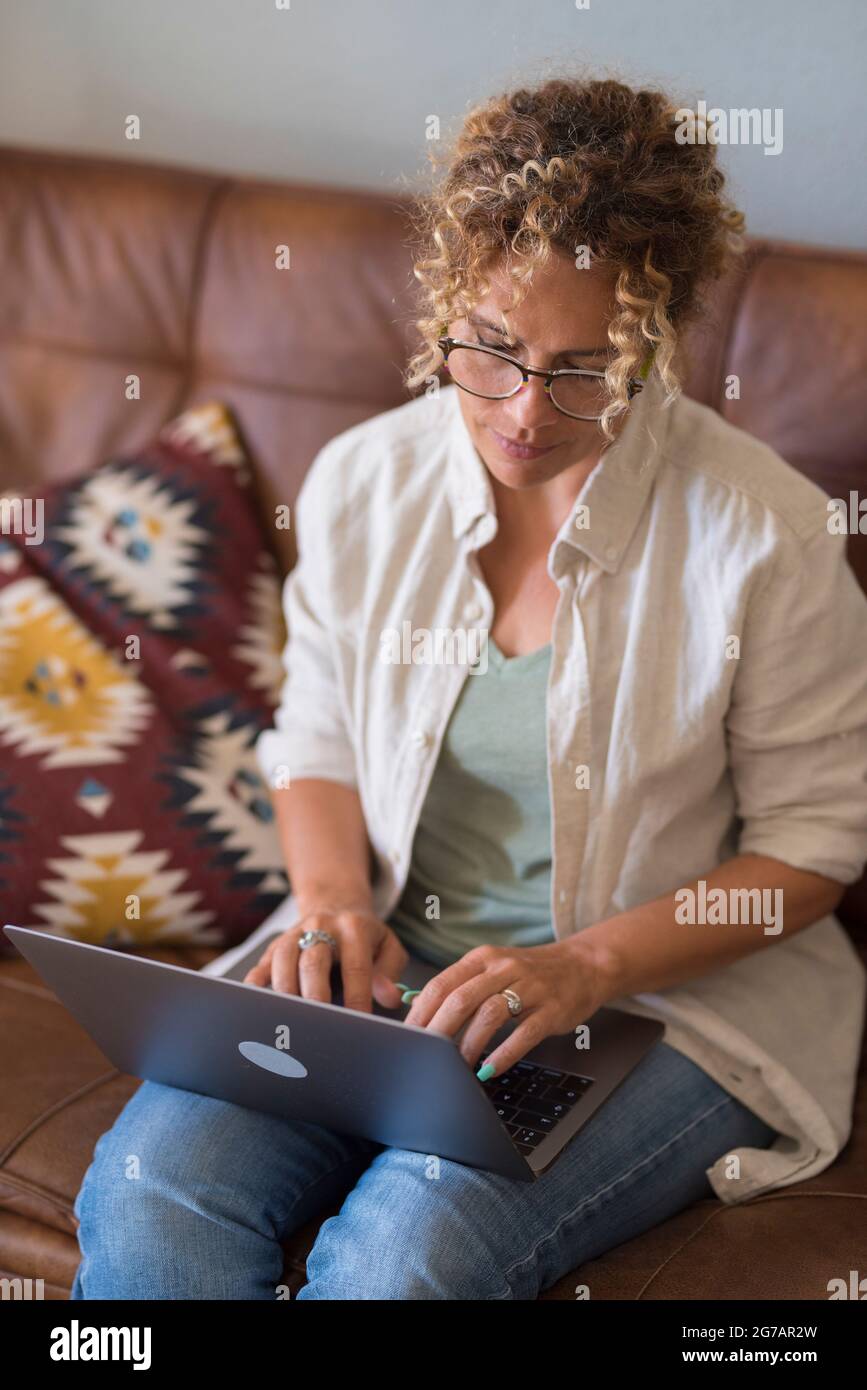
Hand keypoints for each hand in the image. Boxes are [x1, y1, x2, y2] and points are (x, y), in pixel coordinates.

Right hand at [243, 906, 409, 1013]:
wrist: (335, 904)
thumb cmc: (364, 936)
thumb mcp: (387, 945)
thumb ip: (390, 972)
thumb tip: (389, 997)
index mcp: (355, 929)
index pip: (356, 967)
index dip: (358, 996)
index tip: (358, 1021)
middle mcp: (322, 928)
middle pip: (314, 962)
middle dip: (315, 994)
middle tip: (319, 1021)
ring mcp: (295, 934)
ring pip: (284, 960)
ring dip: (286, 990)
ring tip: (290, 1017)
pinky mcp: (276, 945)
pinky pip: (262, 962)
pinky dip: (257, 980)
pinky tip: (255, 998)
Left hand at [403, 940, 609, 1077]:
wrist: (584, 965)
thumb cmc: (530, 974)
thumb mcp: (492, 969)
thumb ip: (459, 986)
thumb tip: (416, 1009)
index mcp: (483, 958)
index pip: (442, 983)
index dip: (421, 1012)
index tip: (407, 1038)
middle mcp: (504, 968)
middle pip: (461, 999)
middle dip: (438, 1031)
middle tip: (424, 1056)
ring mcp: (530, 987)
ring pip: (490, 1014)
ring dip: (470, 1044)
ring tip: (457, 1067)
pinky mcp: (552, 1009)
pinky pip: (524, 1033)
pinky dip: (504, 1053)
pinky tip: (490, 1069)